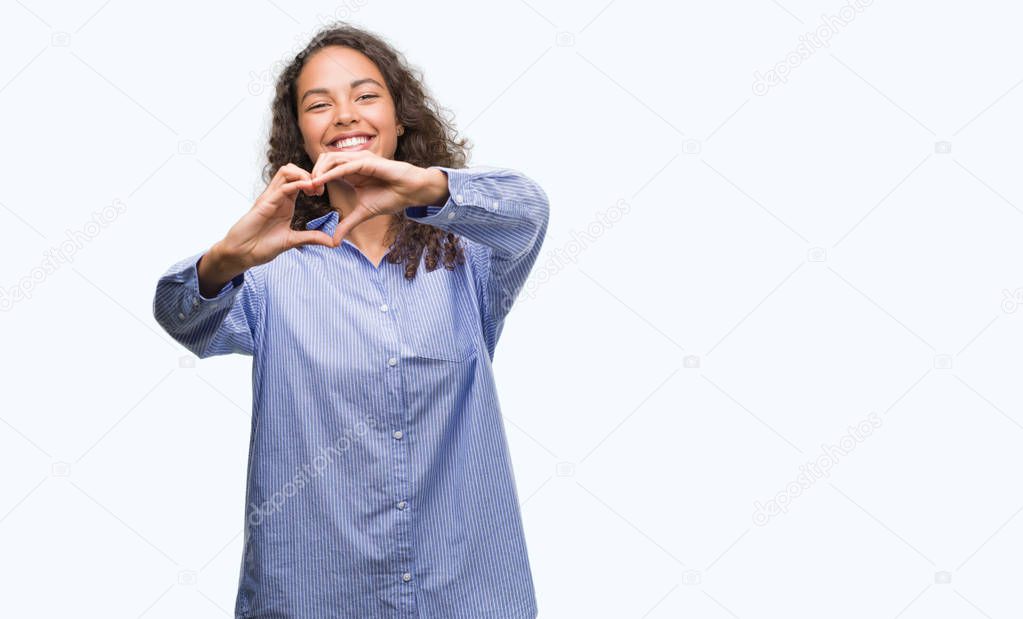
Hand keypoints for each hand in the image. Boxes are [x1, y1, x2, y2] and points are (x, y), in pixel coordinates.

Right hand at [215, 163, 333, 270]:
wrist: (242, 254)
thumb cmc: (262, 246)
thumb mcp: (293, 241)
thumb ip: (311, 238)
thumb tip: (333, 242)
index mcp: (285, 202)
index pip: (299, 179)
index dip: (314, 181)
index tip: (323, 192)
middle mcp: (278, 196)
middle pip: (293, 169)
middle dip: (310, 173)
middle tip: (321, 188)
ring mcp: (270, 198)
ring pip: (286, 172)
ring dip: (304, 175)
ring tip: (315, 187)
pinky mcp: (264, 203)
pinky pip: (281, 187)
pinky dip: (297, 184)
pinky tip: (308, 189)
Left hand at [309, 150, 444, 245]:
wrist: (411, 192)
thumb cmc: (391, 197)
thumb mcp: (363, 214)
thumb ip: (347, 224)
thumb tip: (334, 242)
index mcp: (351, 170)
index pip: (326, 167)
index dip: (315, 178)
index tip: (309, 194)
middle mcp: (353, 161)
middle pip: (323, 159)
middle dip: (312, 173)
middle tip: (309, 191)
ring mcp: (360, 158)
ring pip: (330, 159)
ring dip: (318, 172)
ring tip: (313, 187)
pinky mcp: (367, 161)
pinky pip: (344, 166)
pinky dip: (331, 173)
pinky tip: (321, 182)